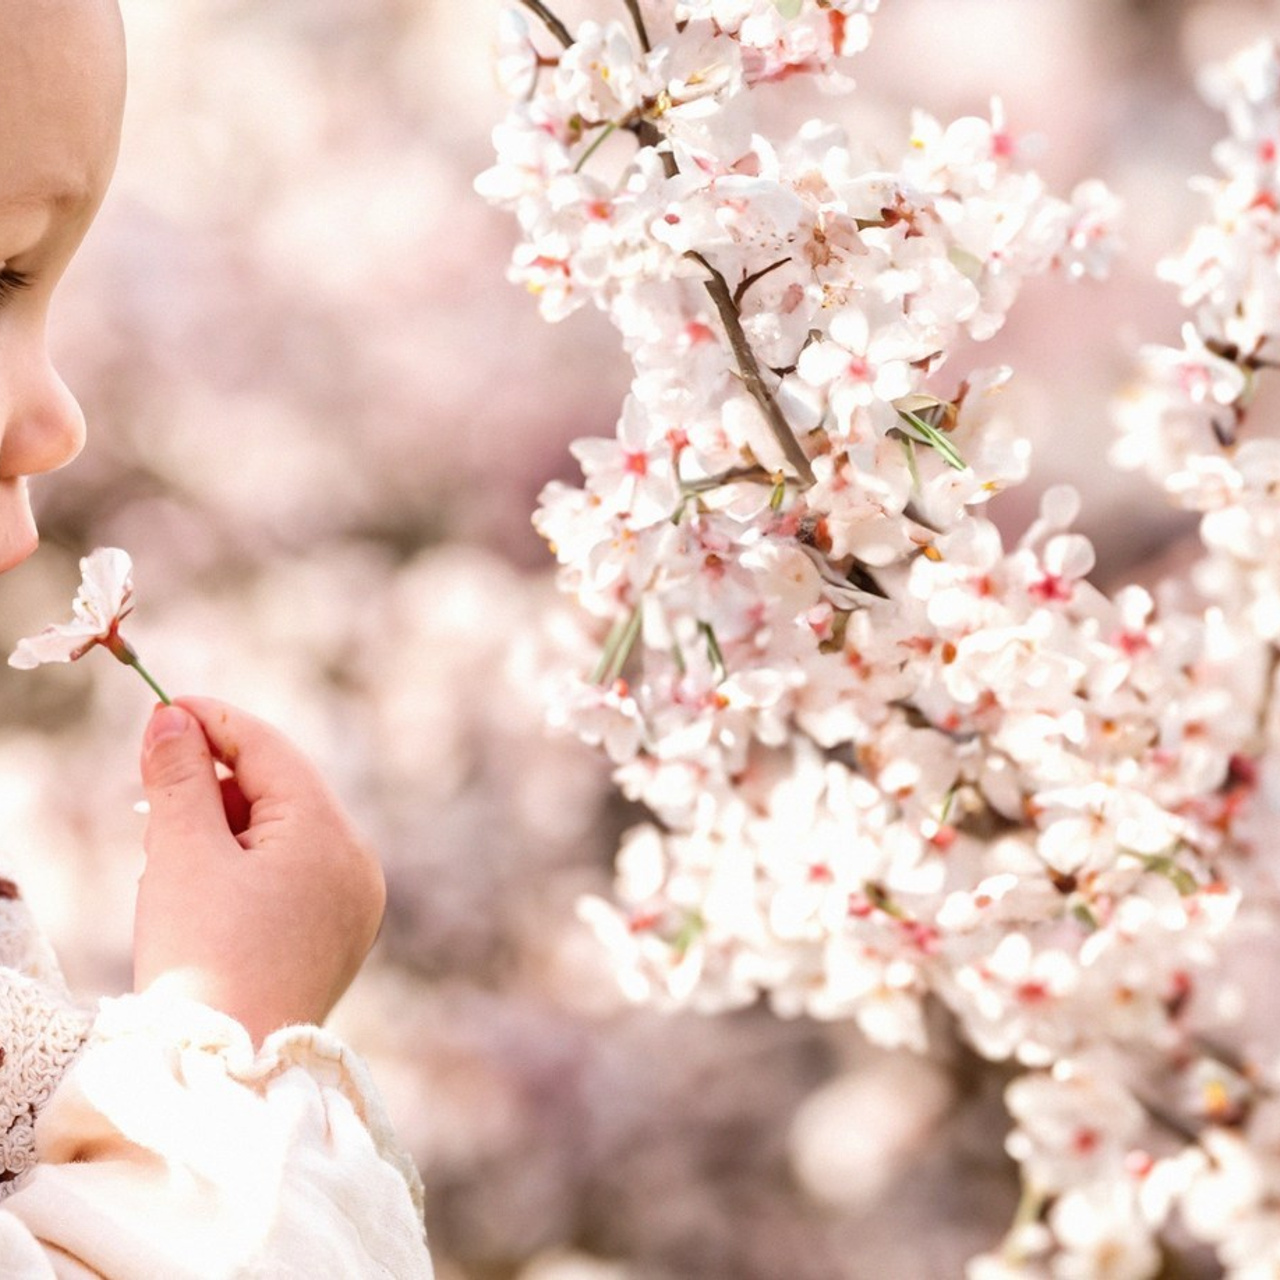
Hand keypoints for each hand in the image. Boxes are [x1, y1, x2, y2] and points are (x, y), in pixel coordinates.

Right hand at [133, 697, 384, 1044]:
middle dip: (216, 784)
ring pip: (284, 833)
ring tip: (171, 858)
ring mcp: (355, 900)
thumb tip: (173, 717)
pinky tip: (203, 890)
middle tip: (151, 792)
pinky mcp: (339, 932)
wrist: (228, 1068)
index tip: (162, 710)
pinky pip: (294, 873)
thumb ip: (180, 776)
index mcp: (329, 832)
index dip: (214, 722)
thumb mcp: (181, 852)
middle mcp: (357, 860)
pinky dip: (248, 866)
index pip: (270, 750)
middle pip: (281, 790)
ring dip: (226, 828)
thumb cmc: (202, 955)